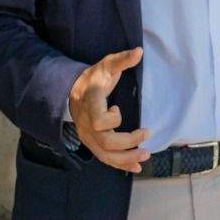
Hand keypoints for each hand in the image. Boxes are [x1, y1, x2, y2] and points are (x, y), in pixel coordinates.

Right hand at [68, 47, 149, 172]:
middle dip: (128, 142)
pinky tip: (135, 167)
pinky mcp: (92, 143)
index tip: (118, 109)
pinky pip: (105, 159)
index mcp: (90, 104)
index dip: (111, 119)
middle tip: (147, 133)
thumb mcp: (106, 65)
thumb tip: (140, 51)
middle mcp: (87, 124)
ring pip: (106, 155)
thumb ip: (122, 59)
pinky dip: (121, 165)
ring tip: (145, 156)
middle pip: (105, 142)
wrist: (72, 92)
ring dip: (126, 159)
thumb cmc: (93, 78)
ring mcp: (88, 136)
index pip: (97, 121)